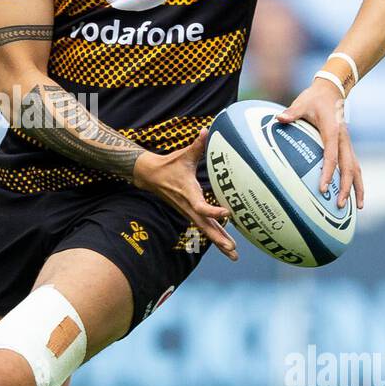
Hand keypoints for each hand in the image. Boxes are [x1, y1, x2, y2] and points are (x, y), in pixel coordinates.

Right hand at [133, 129, 237, 260]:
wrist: (151, 176)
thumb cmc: (169, 165)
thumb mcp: (183, 155)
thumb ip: (197, 145)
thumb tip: (206, 130)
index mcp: (188, 194)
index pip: (201, 207)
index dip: (214, 212)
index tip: (228, 212)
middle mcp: (189, 207)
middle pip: (205, 227)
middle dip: (219, 239)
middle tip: (233, 249)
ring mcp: (189, 212)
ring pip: (206, 231)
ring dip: (219, 242)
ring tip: (234, 255)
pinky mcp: (191, 213)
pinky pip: (205, 227)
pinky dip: (216, 236)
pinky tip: (226, 246)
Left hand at [277, 81, 363, 209]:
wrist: (331, 92)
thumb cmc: (314, 99)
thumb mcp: (302, 103)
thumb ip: (292, 112)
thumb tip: (279, 118)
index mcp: (333, 132)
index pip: (332, 156)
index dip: (328, 173)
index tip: (323, 189)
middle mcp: (344, 140)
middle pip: (349, 168)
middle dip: (347, 188)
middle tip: (339, 205)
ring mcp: (348, 144)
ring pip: (356, 169)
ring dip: (357, 188)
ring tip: (357, 208)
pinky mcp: (347, 147)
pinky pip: (354, 166)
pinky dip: (356, 181)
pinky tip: (355, 195)